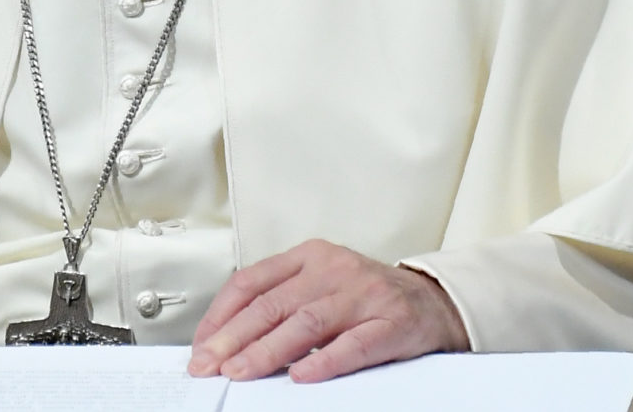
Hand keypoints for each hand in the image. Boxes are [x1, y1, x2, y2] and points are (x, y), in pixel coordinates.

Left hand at [188, 240, 466, 382]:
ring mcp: (363, 296)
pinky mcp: (390, 324)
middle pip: (273, 304)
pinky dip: (324, 361)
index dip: (221, 315)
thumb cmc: (365, 297)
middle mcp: (333, 270)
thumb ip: (280, 301)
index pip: (252, 282)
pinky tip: (301, 376)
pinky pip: (353, 345)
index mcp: (310, 256)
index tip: (201, 344)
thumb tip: (226, 340)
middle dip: (233, 339)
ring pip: (306, 324)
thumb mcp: (320, 284)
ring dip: (267, 351)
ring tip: (241, 372)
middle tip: (208, 365)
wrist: (432, 302)